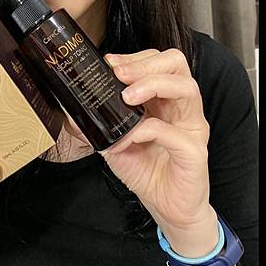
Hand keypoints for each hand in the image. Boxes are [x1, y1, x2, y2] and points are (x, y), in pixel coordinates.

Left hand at [101, 49, 217, 255]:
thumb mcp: (115, 140)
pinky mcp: (194, 152)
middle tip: (119, 74)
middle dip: (145, 64)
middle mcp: (181, 107)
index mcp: (165, 98)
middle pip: (176, 64)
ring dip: (152, 85)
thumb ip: (98, 124)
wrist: (166, 208)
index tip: (110, 63)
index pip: (158, 61)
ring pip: (186, 88)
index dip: (135, 57)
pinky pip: (176, 133)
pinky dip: (150, 129)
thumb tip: (71, 112)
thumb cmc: (145, 169)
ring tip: (127, 97)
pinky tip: (132, 136)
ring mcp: (192, 127)